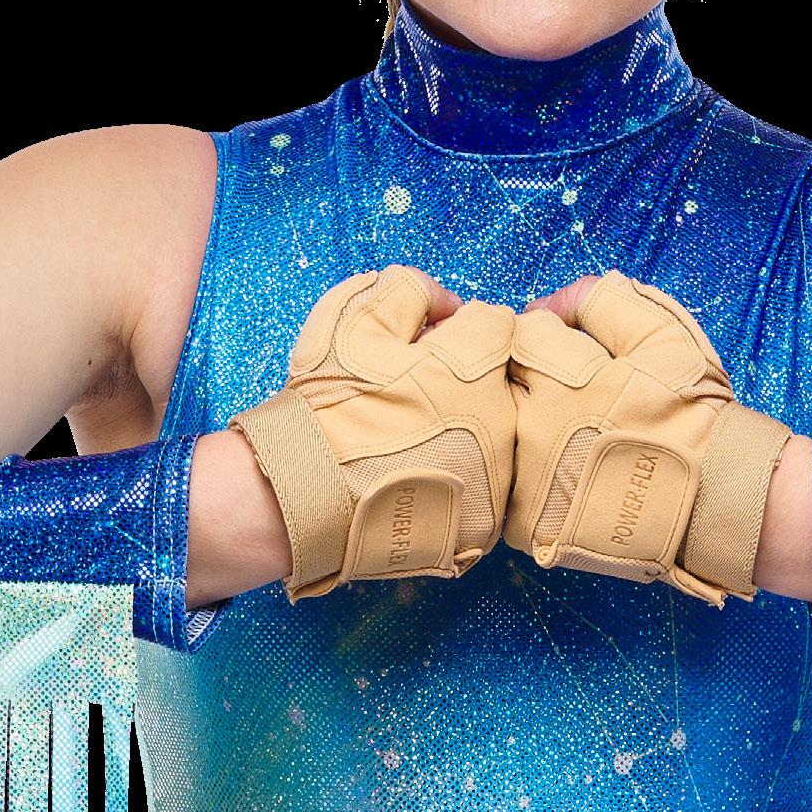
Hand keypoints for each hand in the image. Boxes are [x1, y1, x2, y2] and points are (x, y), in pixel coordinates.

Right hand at [231, 267, 520, 600]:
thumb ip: (408, 290)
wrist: (304, 498)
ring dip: (474, 430)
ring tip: (419, 441)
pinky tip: (423, 478)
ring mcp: (499, 478)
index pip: (497, 325)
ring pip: (505, 435)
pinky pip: (491, 486)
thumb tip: (447, 303)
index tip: (429, 348)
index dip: (459, 330)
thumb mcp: (352, 318)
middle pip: (506, 381)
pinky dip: (466, 478)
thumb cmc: (327, 407)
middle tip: (420, 397)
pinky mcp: (488, 521)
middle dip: (472, 380)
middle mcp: (502, 422)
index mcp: (476, 365)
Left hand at [503, 272, 792, 606]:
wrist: (712, 502)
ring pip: (495, 433)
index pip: (523, 334)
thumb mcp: (664, 336)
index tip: (579, 358)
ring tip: (567, 438)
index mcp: (562, 376)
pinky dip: (518, 474)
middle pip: (500, 382)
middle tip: (574, 399)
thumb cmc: (691, 415)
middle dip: (529, 380)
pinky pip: (498, 483)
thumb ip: (606, 302)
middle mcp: (533, 428)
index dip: (550, 338)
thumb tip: (550, 303)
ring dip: (518, 426)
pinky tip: (558, 475)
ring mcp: (524, 480)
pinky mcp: (522, 522)